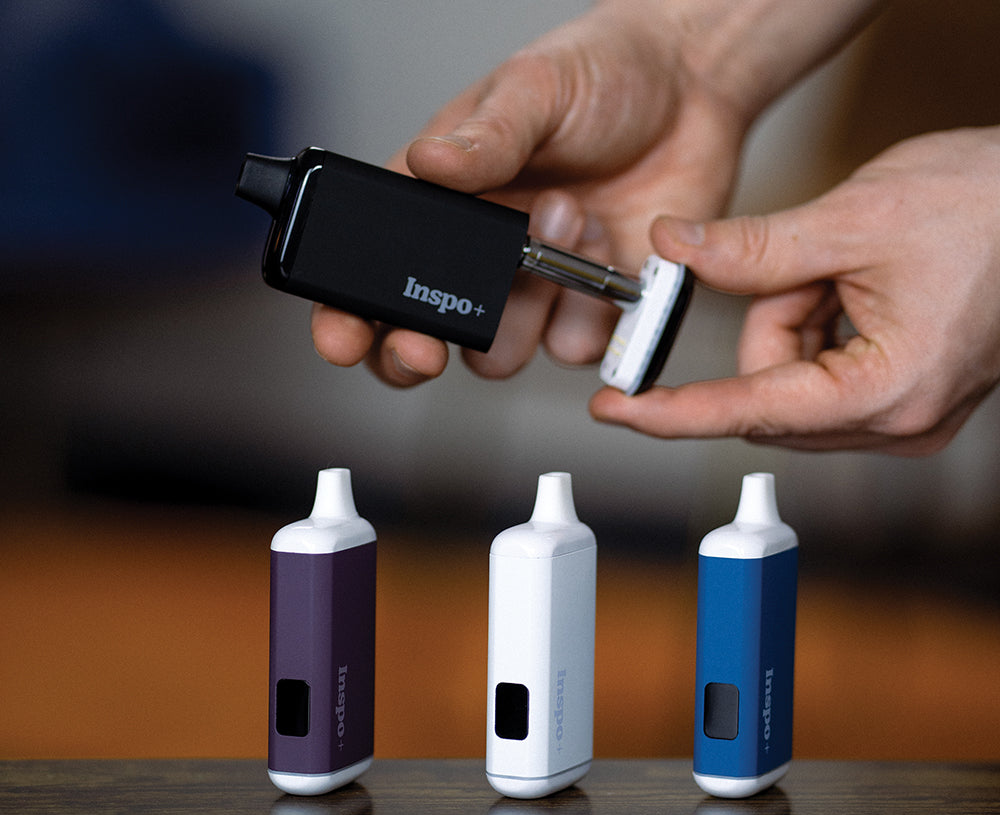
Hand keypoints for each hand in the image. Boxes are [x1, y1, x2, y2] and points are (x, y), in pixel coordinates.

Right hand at [311, 1, 752, 385]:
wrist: (694, 92)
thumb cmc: (604, 73)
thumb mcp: (535, 89)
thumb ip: (484, 135)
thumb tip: (429, 163)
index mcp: (444, 204)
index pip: (373, 271)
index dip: (349, 314)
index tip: (342, 339)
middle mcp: (480, 258)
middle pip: (421, 339)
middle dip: (415, 354)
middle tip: (426, 349)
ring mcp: (532, 291)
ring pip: (499, 355)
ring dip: (528, 309)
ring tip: (568, 222)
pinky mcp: (587, 310)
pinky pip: (573, 348)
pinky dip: (593, 309)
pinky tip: (610, 245)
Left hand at [592, 127, 999, 454]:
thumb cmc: (992, 206)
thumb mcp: (855, 218)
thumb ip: (754, 249)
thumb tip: (675, 250)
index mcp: (885, 390)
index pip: (748, 412)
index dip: (671, 411)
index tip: (613, 411)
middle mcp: (894, 422)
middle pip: (766, 393)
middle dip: (770, 324)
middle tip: (810, 267)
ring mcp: (901, 416)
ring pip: (789, 383)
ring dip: (797, 320)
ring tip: (853, 271)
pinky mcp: (901, 398)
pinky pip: (820, 377)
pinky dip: (819, 327)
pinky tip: (860, 290)